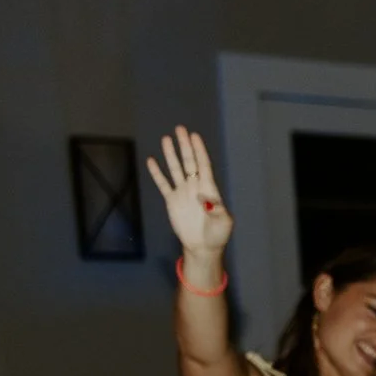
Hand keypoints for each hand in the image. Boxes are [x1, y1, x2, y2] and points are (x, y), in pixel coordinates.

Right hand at [145, 125, 234, 258]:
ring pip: (175, 169)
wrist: (202, 246)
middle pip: (189, 162)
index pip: (203, 165)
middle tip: (180, 129)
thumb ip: (217, 209)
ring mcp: (183, 193)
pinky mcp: (172, 201)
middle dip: (185, 146)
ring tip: (166, 139)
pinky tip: (151, 161)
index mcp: (209, 189)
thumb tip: (205, 198)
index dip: (199, 150)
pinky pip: (163, 184)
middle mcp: (195, 187)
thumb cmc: (218, 234)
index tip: (195, 136)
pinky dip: (157, 173)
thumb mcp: (224, 222)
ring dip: (171, 154)